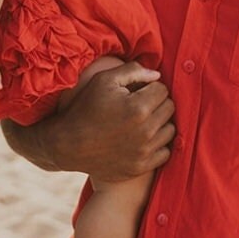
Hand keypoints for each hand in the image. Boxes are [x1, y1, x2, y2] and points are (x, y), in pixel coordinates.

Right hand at [3, 60, 174, 178]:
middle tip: (139, 105)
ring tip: (142, 121)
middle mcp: (145, 131)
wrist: (68, 145)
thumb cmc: (86, 108)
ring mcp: (144, 151)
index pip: (163, 90)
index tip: (138, 92)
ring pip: (170, 130)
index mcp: (138, 108)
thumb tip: (157, 75)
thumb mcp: (103, 81)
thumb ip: (133, 71)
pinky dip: (158, 144)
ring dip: (160, 123)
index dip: (150, 88)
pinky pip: (165, 152)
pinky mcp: (142, 166)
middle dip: (157, 103)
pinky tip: (143, 138)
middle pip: (169, 108)